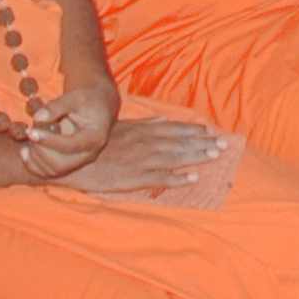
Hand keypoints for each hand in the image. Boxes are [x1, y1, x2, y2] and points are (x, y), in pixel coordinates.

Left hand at [17, 80, 117, 180]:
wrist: (95, 106)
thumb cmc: (86, 99)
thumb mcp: (75, 96)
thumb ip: (57, 106)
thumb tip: (37, 118)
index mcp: (95, 137)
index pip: (71, 146)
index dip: (49, 141)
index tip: (31, 131)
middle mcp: (89, 154)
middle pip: (62, 164)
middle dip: (41, 151)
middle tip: (30, 132)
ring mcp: (79, 161)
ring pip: (54, 170)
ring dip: (35, 157)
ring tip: (31, 136)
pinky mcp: (68, 164)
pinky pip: (49, 172)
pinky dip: (33, 165)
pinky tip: (25, 151)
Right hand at [64, 116, 233, 195]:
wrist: (73, 157)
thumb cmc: (97, 142)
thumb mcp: (120, 127)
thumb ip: (143, 124)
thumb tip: (162, 120)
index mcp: (142, 131)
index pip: (174, 129)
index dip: (193, 130)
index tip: (210, 130)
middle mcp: (146, 143)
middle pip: (180, 142)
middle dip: (204, 143)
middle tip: (225, 144)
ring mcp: (141, 160)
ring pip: (176, 158)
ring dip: (197, 157)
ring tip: (216, 156)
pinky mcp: (134, 178)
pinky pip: (160, 178)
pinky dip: (178, 178)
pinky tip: (193, 178)